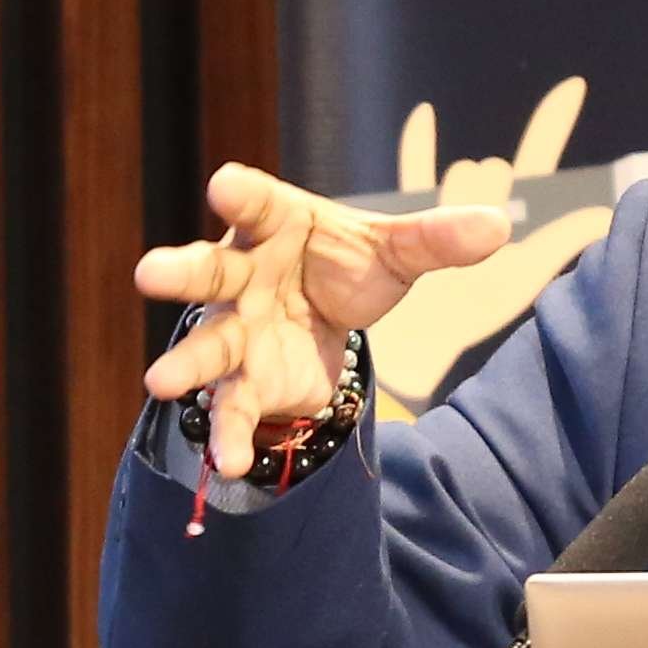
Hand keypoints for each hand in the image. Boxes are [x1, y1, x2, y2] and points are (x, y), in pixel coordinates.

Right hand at [133, 163, 515, 460]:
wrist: (325, 324)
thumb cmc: (342, 268)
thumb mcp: (392, 254)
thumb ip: (435, 240)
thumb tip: (498, 225)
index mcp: (275, 227)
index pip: (257, 205)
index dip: (241, 195)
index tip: (223, 186)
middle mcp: (242, 275)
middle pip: (209, 271)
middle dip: (181, 272)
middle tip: (149, 273)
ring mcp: (236, 331)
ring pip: (208, 345)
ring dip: (185, 364)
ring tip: (161, 382)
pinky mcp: (245, 382)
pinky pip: (232, 409)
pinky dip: (229, 435)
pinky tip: (229, 462)